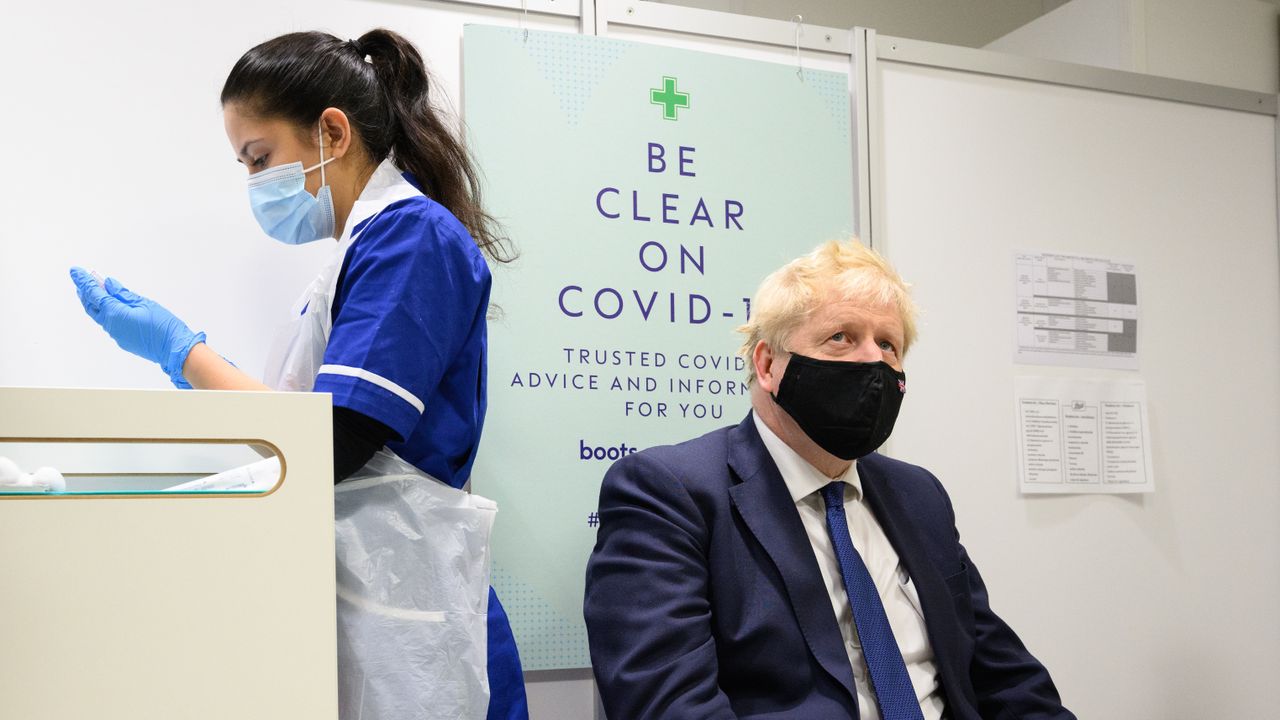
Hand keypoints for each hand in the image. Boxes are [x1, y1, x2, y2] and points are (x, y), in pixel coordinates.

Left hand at [70, 267, 205, 387]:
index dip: (83, 281)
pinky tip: (113, 307)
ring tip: (95, 292)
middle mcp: (110, 325)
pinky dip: (107, 312)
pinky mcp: (123, 340)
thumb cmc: (163, 325)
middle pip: (91, 306)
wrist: (173, 349)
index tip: (75, 271)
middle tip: (81, 280)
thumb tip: (108, 284)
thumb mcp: (144, 303)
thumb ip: (123, 294)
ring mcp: (115, 334)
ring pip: (100, 316)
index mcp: (114, 313)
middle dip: (85, 292)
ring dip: (95, 303)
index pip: (93, 293)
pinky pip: (110, 323)